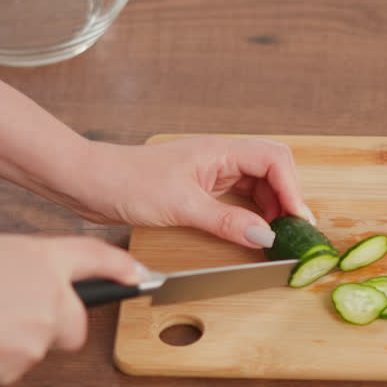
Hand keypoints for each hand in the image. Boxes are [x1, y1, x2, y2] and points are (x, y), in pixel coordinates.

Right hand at [0, 234, 145, 383]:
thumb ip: (24, 267)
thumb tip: (36, 283)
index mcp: (41, 257)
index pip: (94, 257)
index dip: (119, 266)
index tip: (138, 274)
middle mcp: (52, 292)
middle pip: (77, 323)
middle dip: (60, 329)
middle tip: (21, 321)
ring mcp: (42, 328)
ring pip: (43, 346)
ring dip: (20, 343)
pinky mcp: (26, 360)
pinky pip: (17, 367)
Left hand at [72, 137, 315, 248]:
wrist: (89, 182)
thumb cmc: (127, 182)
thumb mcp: (182, 207)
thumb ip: (227, 222)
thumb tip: (265, 235)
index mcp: (220, 151)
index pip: (274, 160)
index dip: (292, 189)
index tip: (296, 220)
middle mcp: (219, 158)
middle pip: (271, 170)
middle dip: (287, 198)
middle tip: (292, 231)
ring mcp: (210, 173)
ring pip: (256, 184)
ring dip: (270, 208)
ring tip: (276, 235)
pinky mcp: (199, 188)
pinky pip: (237, 197)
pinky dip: (250, 214)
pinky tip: (251, 231)